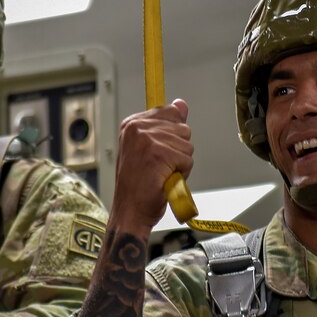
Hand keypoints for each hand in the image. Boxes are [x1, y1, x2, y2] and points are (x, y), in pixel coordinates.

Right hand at [110, 99, 192, 234]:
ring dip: (180, 163)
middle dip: (177, 151)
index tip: (158, 153)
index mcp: (131, 124)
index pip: (170, 112)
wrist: (129, 212)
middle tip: (159, 167)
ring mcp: (147, 139)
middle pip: (182, 128)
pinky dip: (181, 173)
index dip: (172, 136)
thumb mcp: (150, 149)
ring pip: (186, 144)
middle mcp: (137, 127)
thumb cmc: (138, 186)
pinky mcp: (159, 153)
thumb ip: (166, 126)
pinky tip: (164, 179)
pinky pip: (187, 159)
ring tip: (161, 174)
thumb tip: (181, 104)